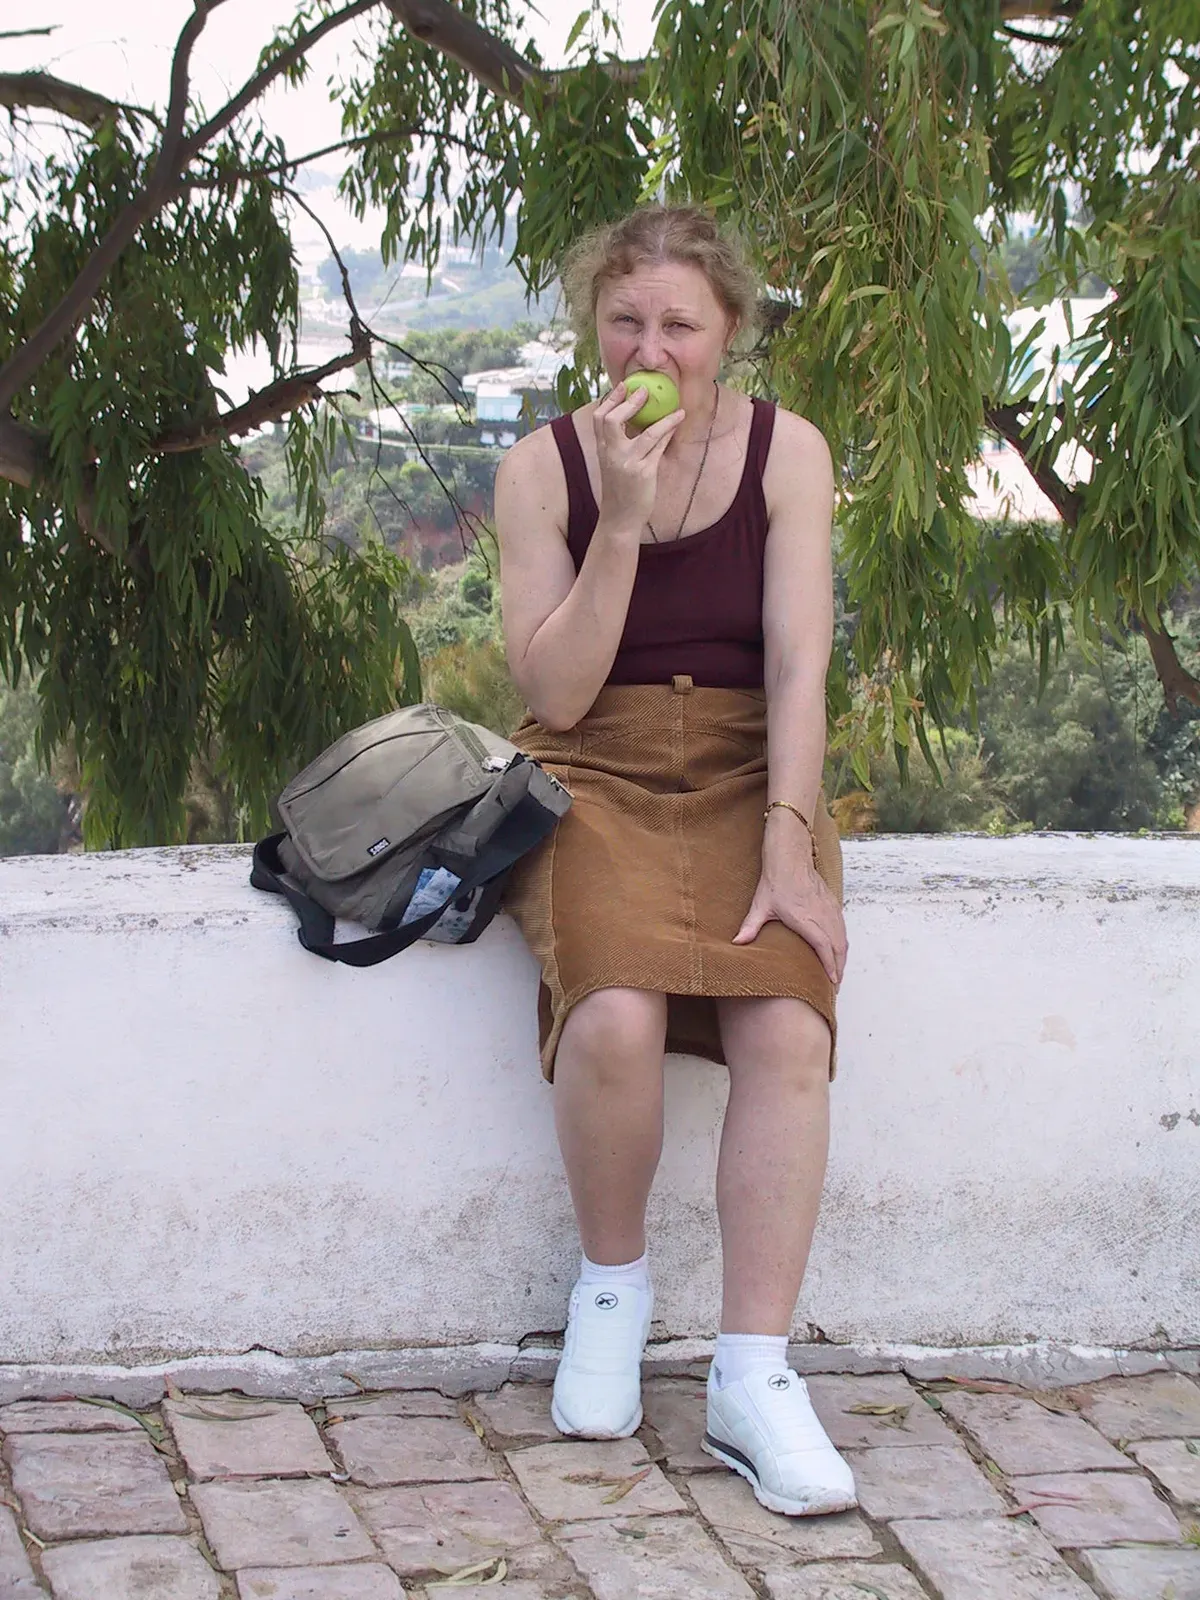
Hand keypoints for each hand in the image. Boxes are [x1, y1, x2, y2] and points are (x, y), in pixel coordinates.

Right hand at [591, 381, 684, 531]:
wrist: (620, 519)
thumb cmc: (619, 490)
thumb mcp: (612, 464)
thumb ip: (617, 444)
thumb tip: (634, 420)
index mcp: (602, 450)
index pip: (599, 419)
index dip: (609, 400)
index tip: (622, 386)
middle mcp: (611, 454)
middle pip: (612, 420)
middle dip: (628, 402)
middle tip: (644, 390)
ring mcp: (627, 464)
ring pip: (645, 434)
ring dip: (662, 418)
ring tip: (675, 407)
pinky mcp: (643, 473)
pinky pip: (658, 448)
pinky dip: (668, 432)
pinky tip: (676, 423)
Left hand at [732, 859, 848, 987]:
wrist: (790, 858)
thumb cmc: (776, 881)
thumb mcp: (760, 906)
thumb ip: (750, 926)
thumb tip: (737, 942)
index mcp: (805, 918)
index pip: (823, 946)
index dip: (830, 965)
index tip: (833, 980)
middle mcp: (821, 914)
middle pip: (838, 946)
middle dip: (839, 967)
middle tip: (836, 985)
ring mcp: (829, 909)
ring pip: (843, 937)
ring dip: (843, 956)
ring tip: (838, 973)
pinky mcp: (832, 904)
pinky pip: (842, 928)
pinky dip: (843, 942)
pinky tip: (838, 950)